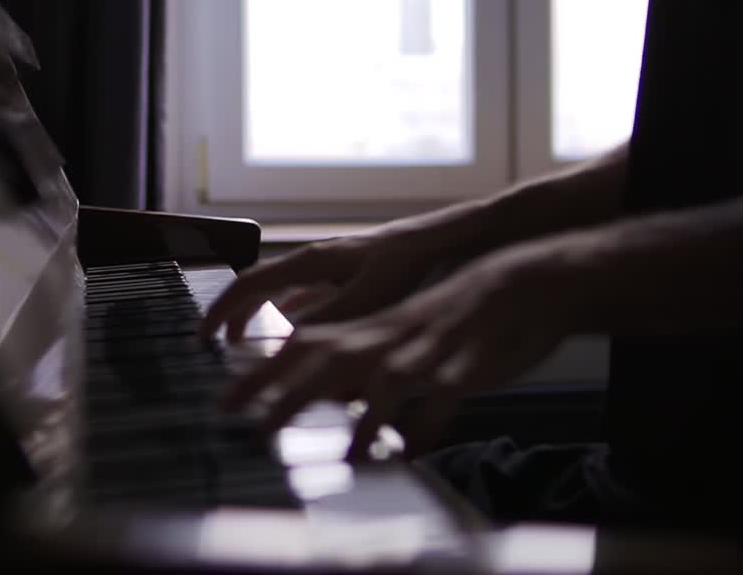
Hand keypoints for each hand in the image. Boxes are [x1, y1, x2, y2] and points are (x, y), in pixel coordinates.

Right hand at [198, 223, 454, 343]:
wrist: (453, 236)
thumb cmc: (414, 262)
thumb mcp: (369, 301)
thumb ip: (330, 331)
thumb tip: (294, 362)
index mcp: (312, 261)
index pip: (250, 284)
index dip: (222, 311)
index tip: (203, 336)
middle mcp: (319, 259)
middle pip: (262, 286)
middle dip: (237, 314)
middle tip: (221, 344)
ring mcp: (338, 264)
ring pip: (287, 291)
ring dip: (267, 315)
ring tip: (254, 340)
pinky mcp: (358, 272)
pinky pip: (314, 294)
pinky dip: (300, 315)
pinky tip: (305, 330)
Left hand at [220, 242, 581, 458]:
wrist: (516, 282)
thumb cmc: (452, 315)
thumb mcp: (397, 334)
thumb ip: (357, 360)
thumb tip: (319, 388)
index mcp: (369, 330)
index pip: (301, 346)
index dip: (262, 375)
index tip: (226, 407)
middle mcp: (389, 336)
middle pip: (329, 359)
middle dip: (290, 395)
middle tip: (254, 430)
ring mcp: (429, 348)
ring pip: (387, 378)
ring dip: (364, 417)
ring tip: (345, 460)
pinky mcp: (469, 363)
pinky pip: (444, 396)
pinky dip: (427, 426)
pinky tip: (412, 454)